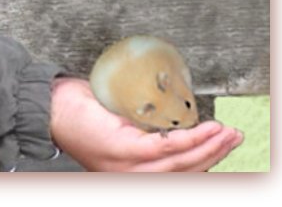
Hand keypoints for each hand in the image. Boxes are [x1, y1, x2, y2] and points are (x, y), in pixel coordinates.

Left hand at [50, 77, 243, 171]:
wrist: (47, 106)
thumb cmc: (77, 110)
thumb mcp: (114, 123)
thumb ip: (138, 127)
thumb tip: (166, 113)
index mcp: (129, 174)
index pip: (175, 175)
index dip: (204, 163)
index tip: (223, 147)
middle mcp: (129, 177)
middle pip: (185, 173)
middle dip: (215, 155)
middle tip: (234, 137)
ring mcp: (127, 167)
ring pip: (181, 163)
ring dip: (210, 147)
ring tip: (226, 132)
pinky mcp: (123, 150)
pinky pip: (166, 147)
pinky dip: (191, 138)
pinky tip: (205, 128)